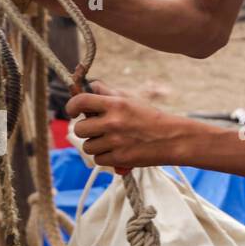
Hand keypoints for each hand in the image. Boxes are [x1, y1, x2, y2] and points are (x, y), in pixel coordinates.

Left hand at [65, 81, 188, 168]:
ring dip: (95, 146)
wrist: (173, 139)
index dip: (71, 107)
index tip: (73, 112)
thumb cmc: (152, 118)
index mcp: (115, 104)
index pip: (80, 101)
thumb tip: (93, 85)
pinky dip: (104, 157)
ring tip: (110, 142)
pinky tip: (116, 152)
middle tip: (96, 130)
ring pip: (88, 146)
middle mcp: (112, 122)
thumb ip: (109, 93)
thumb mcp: (131, 101)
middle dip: (85, 130)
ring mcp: (115, 142)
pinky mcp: (119, 158)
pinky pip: (98, 159)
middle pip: (79, 128)